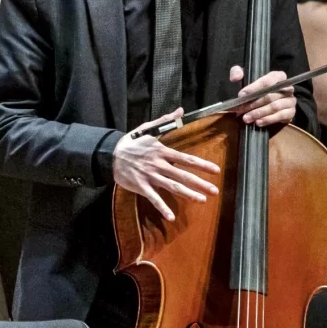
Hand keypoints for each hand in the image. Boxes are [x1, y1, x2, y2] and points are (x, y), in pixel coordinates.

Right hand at [112, 107, 219, 221]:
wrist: (110, 154)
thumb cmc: (132, 142)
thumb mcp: (148, 128)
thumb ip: (166, 121)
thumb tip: (180, 110)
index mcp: (162, 151)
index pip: (186, 159)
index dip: (202, 164)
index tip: (216, 170)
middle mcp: (159, 165)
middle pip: (183, 175)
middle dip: (200, 183)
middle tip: (215, 190)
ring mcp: (150, 176)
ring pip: (172, 187)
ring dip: (188, 194)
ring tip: (202, 200)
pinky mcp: (141, 186)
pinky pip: (154, 198)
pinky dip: (162, 208)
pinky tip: (171, 217)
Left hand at [230, 66, 295, 126]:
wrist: (266, 101)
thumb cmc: (256, 87)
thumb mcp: (246, 76)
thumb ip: (237, 72)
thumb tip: (235, 78)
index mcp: (278, 76)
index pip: (268, 81)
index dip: (254, 87)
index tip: (242, 95)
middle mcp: (287, 88)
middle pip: (269, 96)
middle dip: (253, 103)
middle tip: (241, 109)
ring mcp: (290, 100)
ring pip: (274, 107)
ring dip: (258, 113)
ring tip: (246, 118)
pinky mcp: (291, 112)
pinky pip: (280, 116)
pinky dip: (268, 120)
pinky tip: (258, 122)